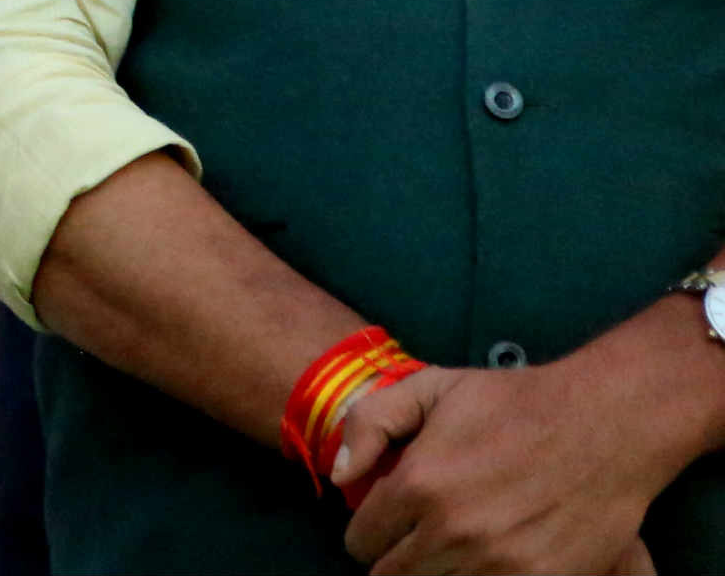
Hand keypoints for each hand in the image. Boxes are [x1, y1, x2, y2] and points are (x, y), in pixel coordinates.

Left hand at [337, 344, 702, 572]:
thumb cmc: (514, 402)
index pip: (360, 542)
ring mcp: (500, 564)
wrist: (606, 423)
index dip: (367, 533)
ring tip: (448, 548)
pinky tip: (484, 561)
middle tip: (412, 540)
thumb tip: (339, 476)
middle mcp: (454, 532)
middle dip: (394, 559)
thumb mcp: (430, 388)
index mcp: (419, 485)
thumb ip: (369, 423)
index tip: (384, 524)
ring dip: (434, 572)